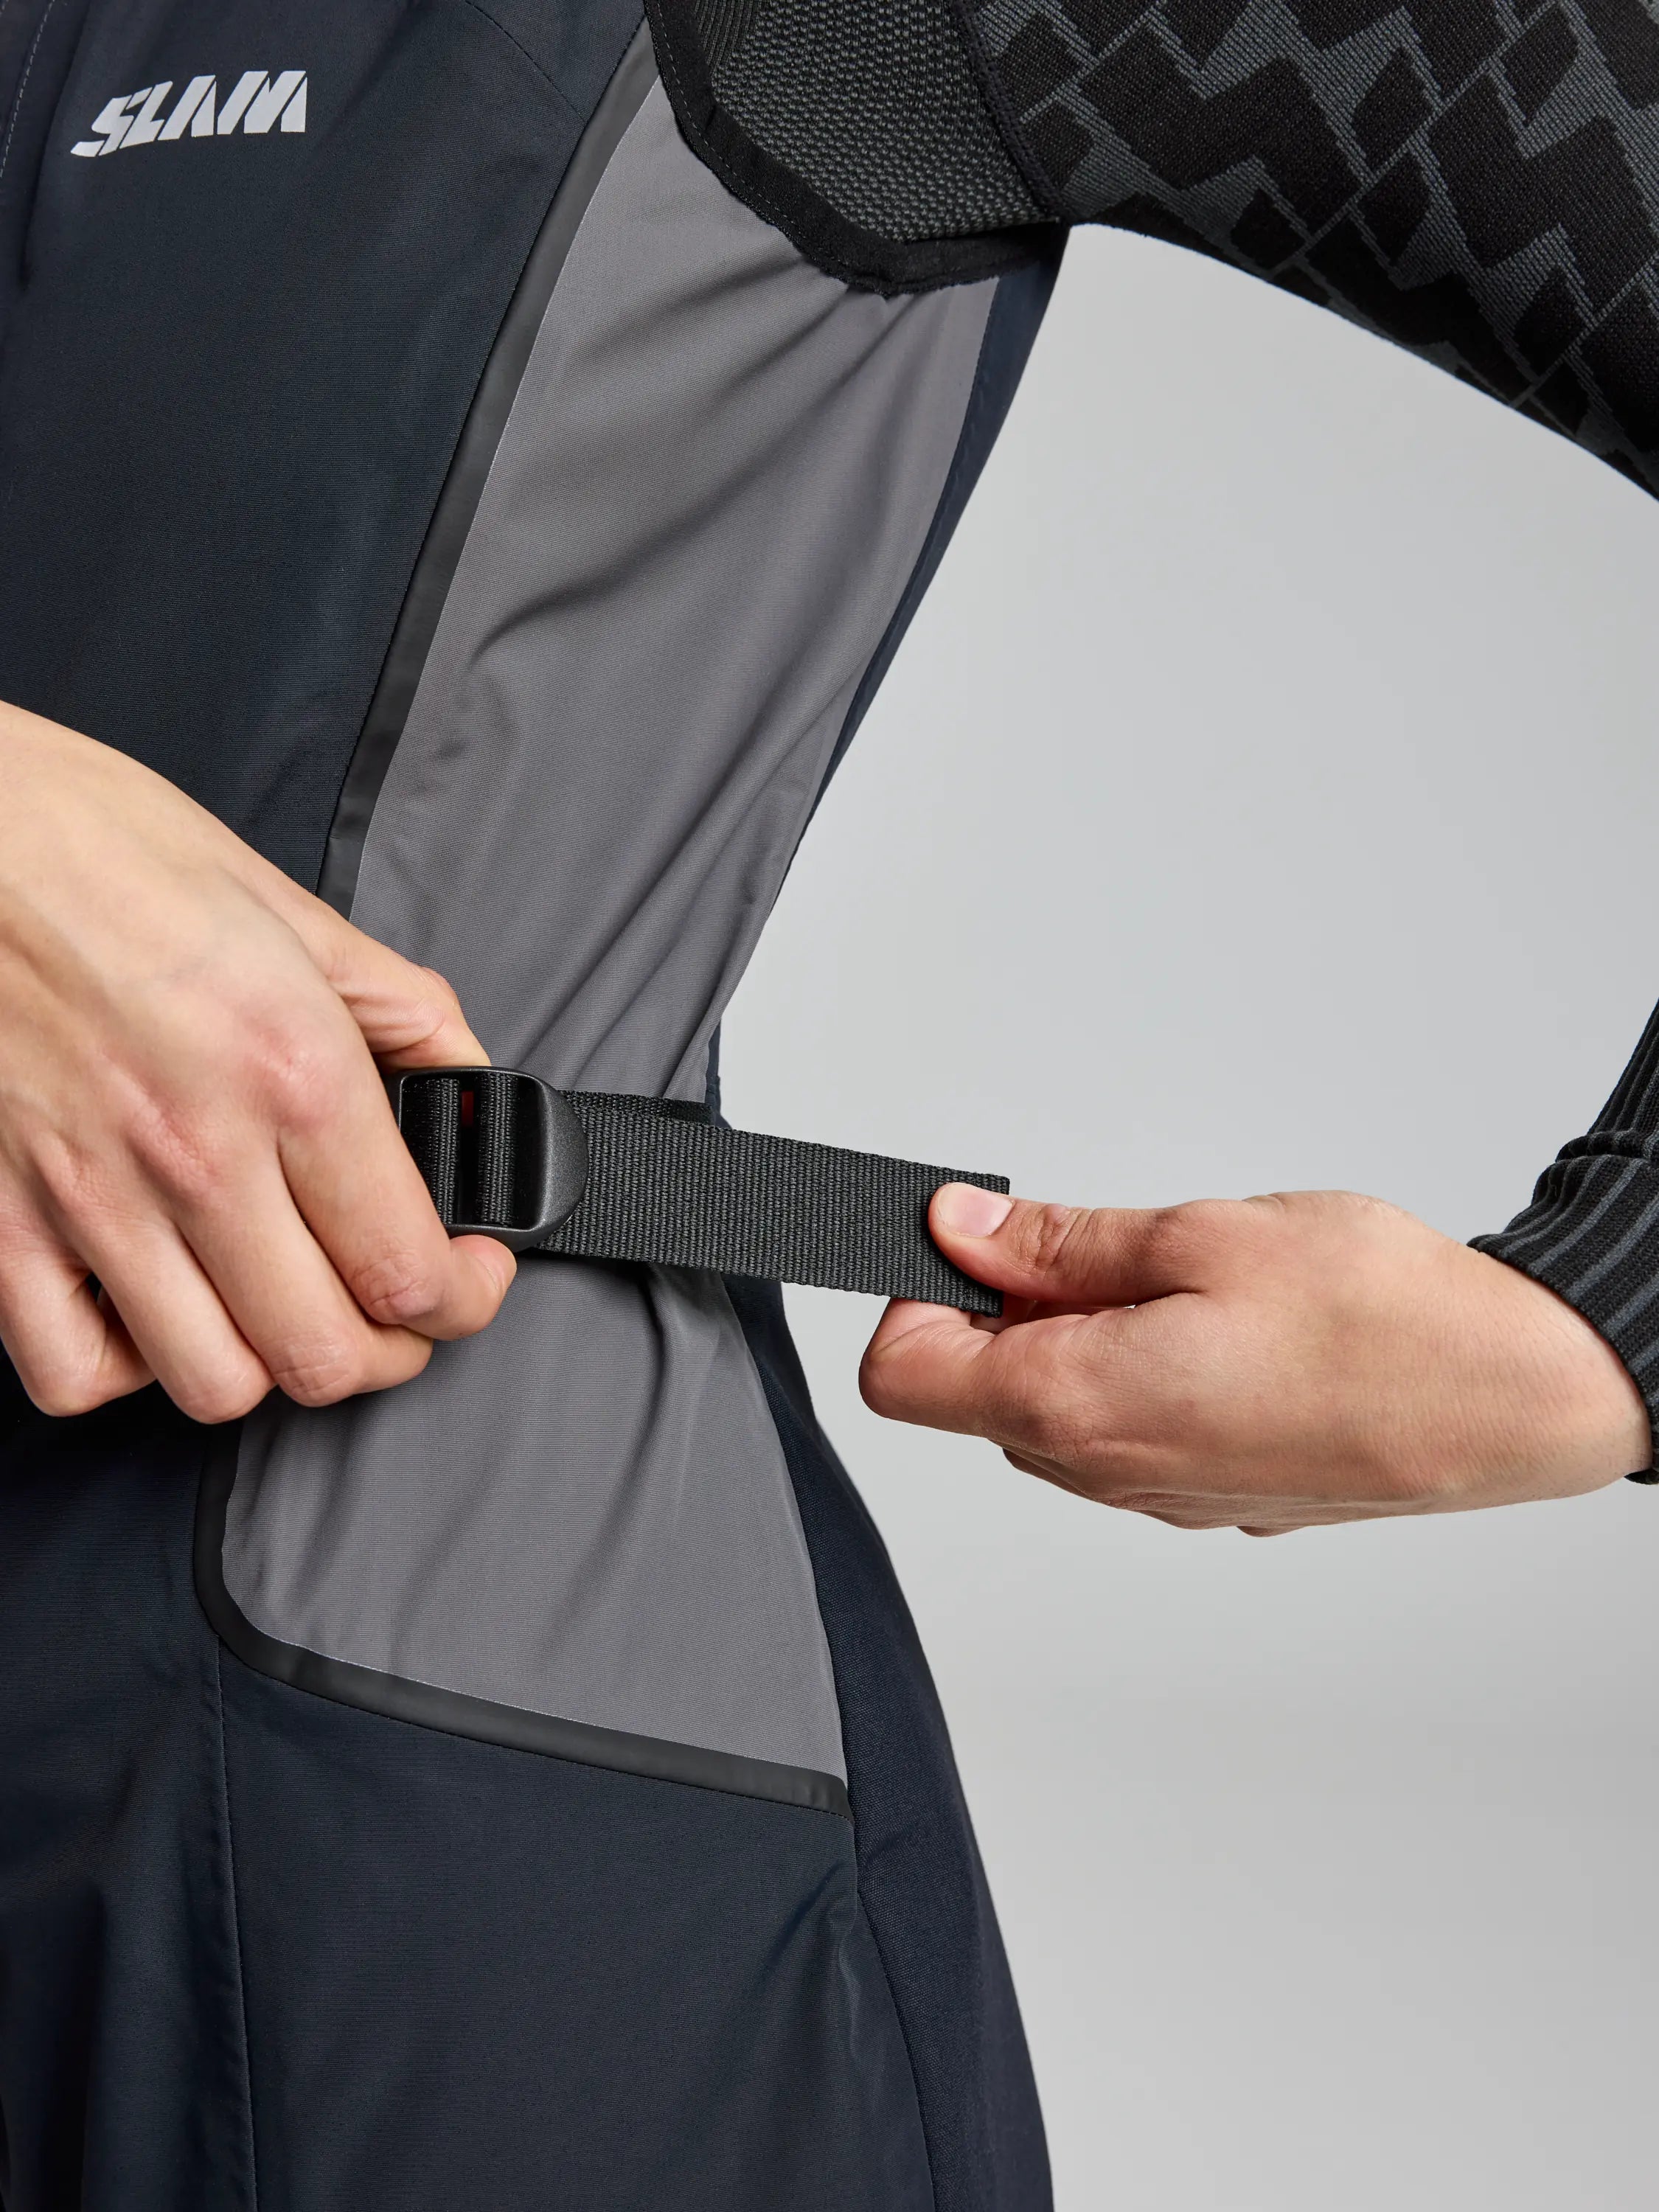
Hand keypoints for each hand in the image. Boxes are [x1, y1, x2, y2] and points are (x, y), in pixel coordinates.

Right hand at [0, 703, 513, 1421]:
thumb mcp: (295, 910)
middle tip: (397, 1307)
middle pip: (324, 1355)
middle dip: (389, 1349)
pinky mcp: (3, 1221)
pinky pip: (73, 1371)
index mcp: (291, 1071)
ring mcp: (93, 1198)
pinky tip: (160, 1310)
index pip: (409, 1267)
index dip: (465, 1298)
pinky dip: (129, 1367)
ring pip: (214, 1383)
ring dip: (269, 1365)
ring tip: (285, 1309)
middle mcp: (198, 1153)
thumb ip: (404, 1013)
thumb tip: (470, 1087)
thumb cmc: (102, 844)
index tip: (471, 1274)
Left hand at [861, 1184, 1651, 1532]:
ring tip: (1180, 1284)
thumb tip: (956, 1226)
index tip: (972, 1237)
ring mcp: (1160, 1497)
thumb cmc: (1380, 1319)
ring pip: (1054, 1410)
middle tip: (1101, 1249)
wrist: (1516, 1397)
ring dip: (1080, 1337)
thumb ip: (1057, 1243)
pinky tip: (1219, 1331)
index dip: (915, 1292)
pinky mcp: (1210, 1496)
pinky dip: (1139, 1372)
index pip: (900, 1375)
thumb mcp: (1198, 1236)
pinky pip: (1126, 1433)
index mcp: (1074, 1405)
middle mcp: (1104, 1473)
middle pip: (974, 1392)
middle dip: (1006, 1307)